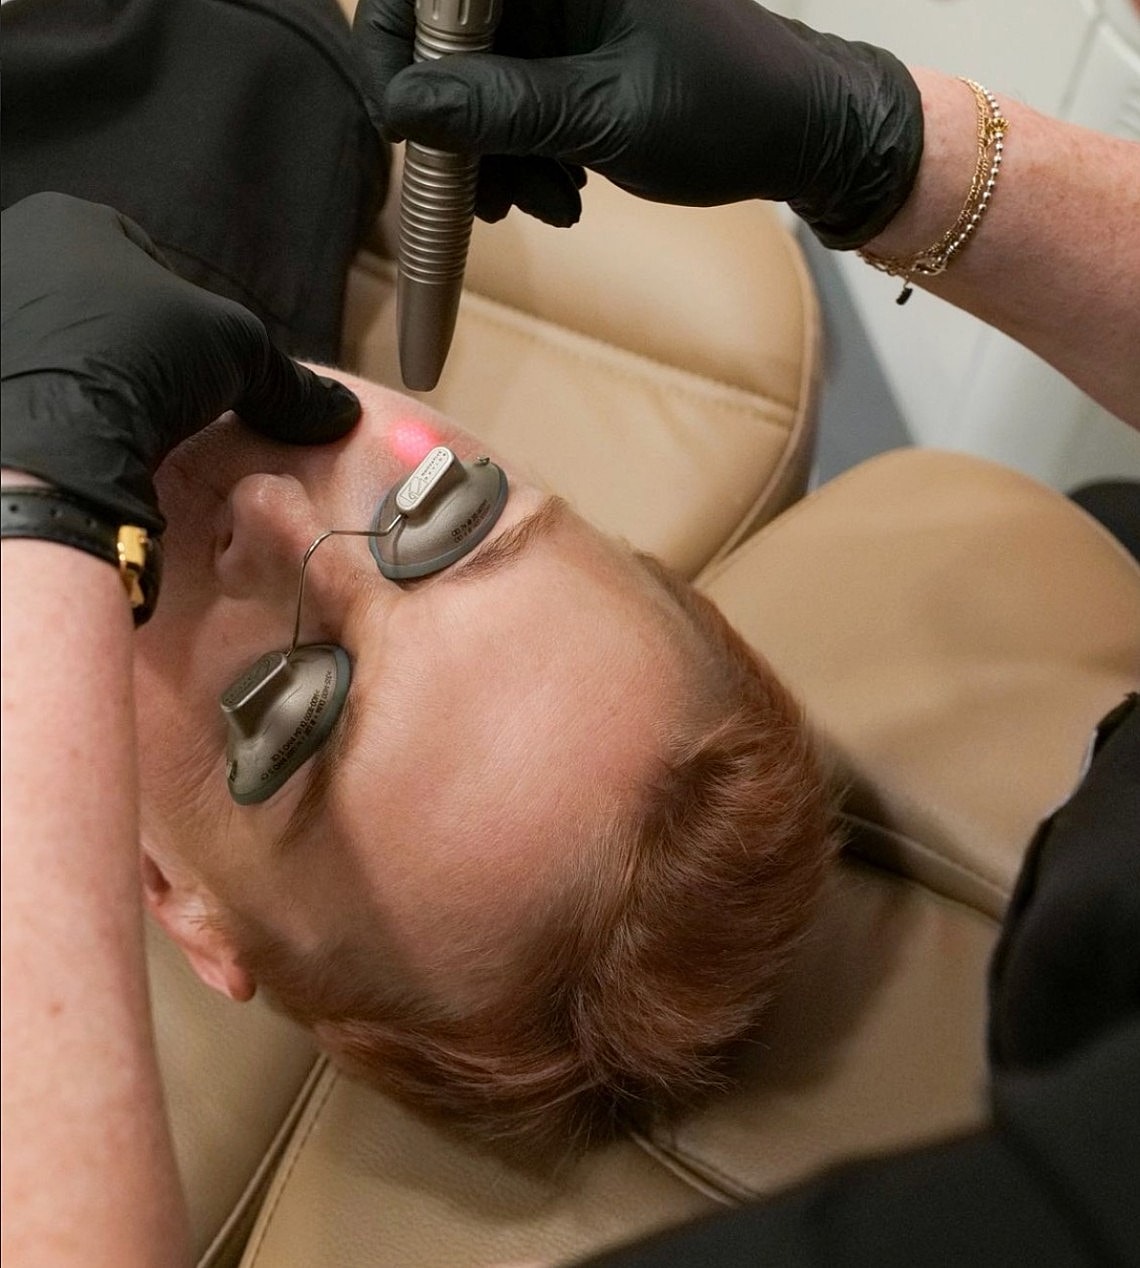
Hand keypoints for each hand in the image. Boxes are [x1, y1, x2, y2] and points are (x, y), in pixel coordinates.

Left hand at [1, 192, 360, 533]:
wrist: (53, 440)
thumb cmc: (139, 359)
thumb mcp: (240, 352)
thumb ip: (288, 378)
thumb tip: (338, 411)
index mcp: (68, 219)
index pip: (142, 260)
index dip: (180, 316)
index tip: (193, 363)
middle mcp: (12, 251)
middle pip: (93, 301)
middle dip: (128, 345)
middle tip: (159, 393)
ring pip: (56, 345)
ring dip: (87, 376)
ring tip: (117, 419)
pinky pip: (26, 384)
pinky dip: (50, 407)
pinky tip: (77, 436)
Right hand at [354, 0, 922, 244]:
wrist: (801, 132)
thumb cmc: (726, 109)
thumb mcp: (606, 116)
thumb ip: (501, 107)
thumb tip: (402, 107)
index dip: (397, 45)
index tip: (407, 128)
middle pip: (446, 41)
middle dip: (459, 127)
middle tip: (493, 199)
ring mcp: (559, 14)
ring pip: (474, 81)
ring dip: (496, 155)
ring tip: (551, 203)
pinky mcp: (569, 53)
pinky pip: (510, 100)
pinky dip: (523, 154)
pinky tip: (562, 192)